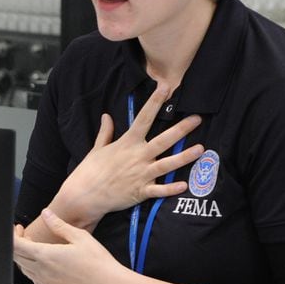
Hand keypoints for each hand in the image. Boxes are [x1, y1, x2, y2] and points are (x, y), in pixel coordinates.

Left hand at [14, 209, 129, 283]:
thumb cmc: (98, 263)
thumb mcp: (80, 236)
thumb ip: (58, 225)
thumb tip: (47, 214)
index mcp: (46, 256)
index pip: (17, 245)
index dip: (13, 235)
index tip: (18, 228)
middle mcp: (42, 270)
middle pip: (16, 256)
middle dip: (16, 242)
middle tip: (24, 233)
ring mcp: (45, 281)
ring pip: (22, 267)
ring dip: (22, 254)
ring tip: (33, 244)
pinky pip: (31, 276)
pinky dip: (29, 266)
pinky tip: (40, 259)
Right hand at [50, 84, 203, 230]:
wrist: (83, 195)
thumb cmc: (89, 171)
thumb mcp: (97, 149)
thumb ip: (105, 132)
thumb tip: (106, 116)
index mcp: (127, 143)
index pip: (143, 118)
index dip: (154, 102)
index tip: (165, 88)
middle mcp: (137, 156)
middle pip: (163, 140)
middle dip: (181, 129)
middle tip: (197, 119)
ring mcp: (141, 174)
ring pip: (167, 164)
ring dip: (185, 157)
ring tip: (201, 149)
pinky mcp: (140, 191)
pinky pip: (159, 190)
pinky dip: (171, 189)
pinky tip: (185, 185)